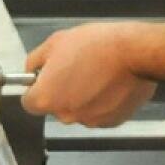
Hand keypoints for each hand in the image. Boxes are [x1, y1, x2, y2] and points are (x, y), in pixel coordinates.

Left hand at [21, 22, 157, 127]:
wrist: (135, 52)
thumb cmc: (95, 45)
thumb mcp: (56, 41)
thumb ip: (36, 60)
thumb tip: (32, 70)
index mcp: (47, 98)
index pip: (29, 102)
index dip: (36, 87)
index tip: (47, 76)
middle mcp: (66, 116)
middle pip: (56, 107)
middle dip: (62, 91)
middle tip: (76, 68)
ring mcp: (90, 121)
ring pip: (79, 110)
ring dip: (84, 97)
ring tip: (97, 73)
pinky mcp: (112, 122)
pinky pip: (100, 113)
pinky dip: (103, 102)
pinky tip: (111, 82)